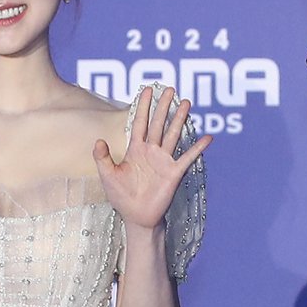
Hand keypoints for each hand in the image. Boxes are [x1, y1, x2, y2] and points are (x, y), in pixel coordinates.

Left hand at [94, 87, 211, 230]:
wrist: (136, 217)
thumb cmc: (121, 197)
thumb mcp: (107, 176)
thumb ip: (102, 158)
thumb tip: (98, 140)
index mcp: (135, 149)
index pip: (140, 122)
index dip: (143, 106)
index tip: (147, 89)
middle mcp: (151, 151)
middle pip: (158, 123)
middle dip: (163, 106)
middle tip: (170, 89)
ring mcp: (164, 161)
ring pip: (173, 135)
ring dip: (179, 119)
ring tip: (187, 103)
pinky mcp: (174, 173)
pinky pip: (187, 157)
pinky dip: (197, 148)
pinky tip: (207, 138)